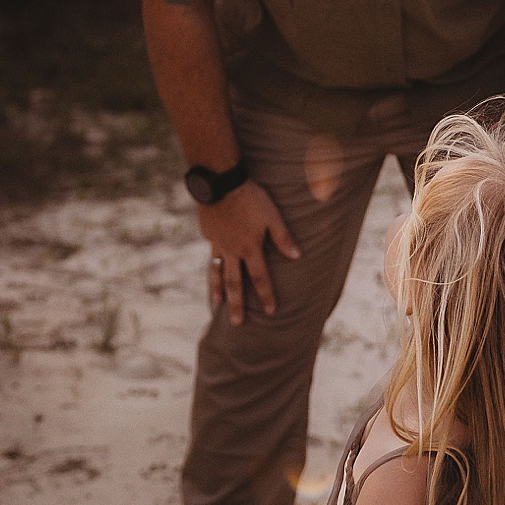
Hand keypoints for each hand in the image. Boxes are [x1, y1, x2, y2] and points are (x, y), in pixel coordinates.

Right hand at [201, 179, 299, 324]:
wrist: (220, 182)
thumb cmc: (251, 197)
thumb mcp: (272, 216)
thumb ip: (283, 237)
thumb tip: (297, 256)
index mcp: (249, 248)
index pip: (260, 278)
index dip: (266, 295)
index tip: (271, 312)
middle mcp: (232, 251)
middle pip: (235, 283)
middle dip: (237, 305)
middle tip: (237, 323)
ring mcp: (217, 243)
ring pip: (218, 272)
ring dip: (218, 290)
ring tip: (217, 304)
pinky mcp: (207, 234)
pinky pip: (211, 253)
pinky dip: (213, 263)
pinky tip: (214, 268)